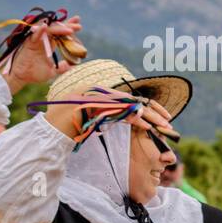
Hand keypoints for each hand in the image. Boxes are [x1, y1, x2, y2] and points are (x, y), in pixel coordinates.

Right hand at [2, 15, 83, 88]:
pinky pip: (33, 35)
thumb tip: (73, 66)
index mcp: (49, 44)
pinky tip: (45, 27)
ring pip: (47, 30)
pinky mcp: (28, 44)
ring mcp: (35, 40)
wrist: (22, 79)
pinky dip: (39, 31)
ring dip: (58, 28)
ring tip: (69, 29)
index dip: (68, 27)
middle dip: (67, 26)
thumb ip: (62, 68)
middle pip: (55, 29)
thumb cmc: (35, 74)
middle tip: (78, 26)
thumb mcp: (53, 71)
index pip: (60, 33)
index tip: (79, 24)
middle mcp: (43, 40)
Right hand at [41, 87, 176, 140]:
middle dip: (155, 112)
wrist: (52, 129)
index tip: (164, 116)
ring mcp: (100, 99)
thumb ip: (110, 114)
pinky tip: (148, 127)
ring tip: (164, 126)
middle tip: (169, 123)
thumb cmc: (70, 125)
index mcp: (104, 94)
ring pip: (132, 106)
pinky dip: (136, 119)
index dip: (150, 106)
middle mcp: (103, 93)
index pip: (132, 98)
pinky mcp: (98, 108)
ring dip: (150, 117)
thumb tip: (130, 117)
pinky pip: (121, 113)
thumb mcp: (94, 118)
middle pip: (135, 101)